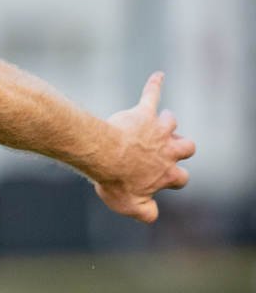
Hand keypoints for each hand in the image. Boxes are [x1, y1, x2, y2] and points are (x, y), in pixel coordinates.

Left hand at [94, 72, 195, 222]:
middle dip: (182, 148)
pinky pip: (151, 96)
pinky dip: (154, 85)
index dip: (175, 180)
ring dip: (167, 123)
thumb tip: (154, 216)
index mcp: (166, 172)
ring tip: (159, 123)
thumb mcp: (130, 206)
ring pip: (172, 123)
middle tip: (169, 149)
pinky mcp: (143, 115)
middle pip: (188, 146)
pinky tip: (158, 76)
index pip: (182, 178)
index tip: (165, 180)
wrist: (104, 155)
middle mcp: (168, 149)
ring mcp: (157, 130)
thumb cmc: (115, 181)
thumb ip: (146, 213)